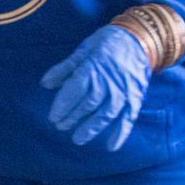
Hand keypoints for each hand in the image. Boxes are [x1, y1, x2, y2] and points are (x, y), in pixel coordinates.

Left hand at [41, 26, 153, 149]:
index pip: (74, 91)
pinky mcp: (136, 97)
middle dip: (72, 118)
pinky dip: (120, 133)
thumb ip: (65, 68)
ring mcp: (124, 91)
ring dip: (91, 129)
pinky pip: (128, 118)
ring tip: (78, 139)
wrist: (139, 38)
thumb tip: (45, 84)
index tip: (53, 117)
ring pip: (105, 114)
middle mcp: (109, 82)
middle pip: (87, 105)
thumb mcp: (84, 50)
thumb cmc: (107, 43)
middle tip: (61, 126)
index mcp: (93, 68)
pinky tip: (111, 146)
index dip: (62, 106)